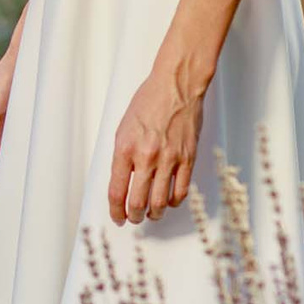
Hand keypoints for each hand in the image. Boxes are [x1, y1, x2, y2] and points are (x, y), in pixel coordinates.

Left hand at [106, 67, 205, 224]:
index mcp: (125, 148)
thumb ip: (122, 156)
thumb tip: (122, 182)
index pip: (117, 191)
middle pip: (138, 202)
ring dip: (153, 213)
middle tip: (133, 218)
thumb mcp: (123, 128)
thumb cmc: (148, 102)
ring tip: (150, 213)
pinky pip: (181, 191)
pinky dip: (173, 202)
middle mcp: (146, 156)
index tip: (117, 217)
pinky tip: (168, 201)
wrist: (176, 85)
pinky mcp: (188, 159)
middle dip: (133, 216)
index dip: (116, 210)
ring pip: (160, 202)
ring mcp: (169, 159)